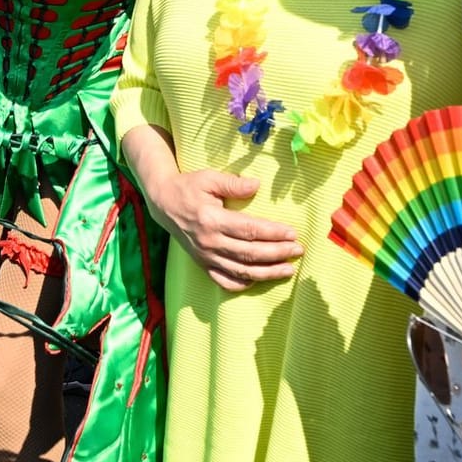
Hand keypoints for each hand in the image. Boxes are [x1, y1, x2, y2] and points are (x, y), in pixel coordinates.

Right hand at [145, 169, 301, 291]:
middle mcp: (209, 242)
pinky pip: (224, 280)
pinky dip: (242, 284)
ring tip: (288, 269)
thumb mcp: (208, 178)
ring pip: (241, 270)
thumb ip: (233, 184)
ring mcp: (205, 256)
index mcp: (211, 219)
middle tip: (298, 250)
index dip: (273, 233)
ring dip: (267, 272)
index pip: (249, 230)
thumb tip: (257, 185)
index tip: (292, 233)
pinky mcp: (202, 264)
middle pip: (249, 253)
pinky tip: (258, 279)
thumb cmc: (188, 187)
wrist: (163, 203)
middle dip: (277, 253)